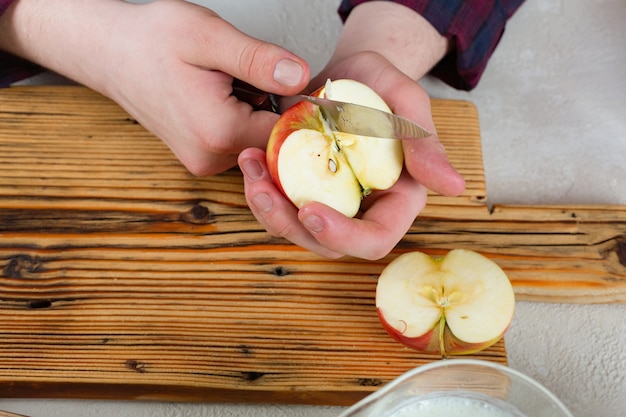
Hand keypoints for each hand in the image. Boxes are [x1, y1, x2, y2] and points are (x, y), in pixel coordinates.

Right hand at [0, 0, 309, 175]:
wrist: (111, 52)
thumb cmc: (151, 40)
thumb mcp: (208, 36)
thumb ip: (258, 59)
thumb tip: (300, 77)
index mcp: (218, 131)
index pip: (289, 134)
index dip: (303, 108)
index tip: (304, 84)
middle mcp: (212, 157)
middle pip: (275, 141)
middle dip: (276, 109)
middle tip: (254, 76)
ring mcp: (205, 161)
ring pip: (258, 142)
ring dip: (258, 114)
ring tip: (230, 85)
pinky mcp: (202, 158)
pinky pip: (241, 143)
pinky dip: (243, 120)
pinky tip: (224, 98)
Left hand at [239, 3, 464, 259]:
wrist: (347, 74)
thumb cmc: (379, 83)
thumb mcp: (404, 100)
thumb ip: (425, 141)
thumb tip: (453, 187)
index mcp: (397, 197)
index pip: (376, 238)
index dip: (344, 236)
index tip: (310, 212)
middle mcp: (363, 209)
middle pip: (328, 244)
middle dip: (290, 225)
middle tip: (262, 190)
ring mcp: (331, 204)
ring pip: (296, 230)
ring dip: (267, 209)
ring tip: (250, 170)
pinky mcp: (303, 192)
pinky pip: (279, 206)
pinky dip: (260, 189)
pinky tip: (249, 161)